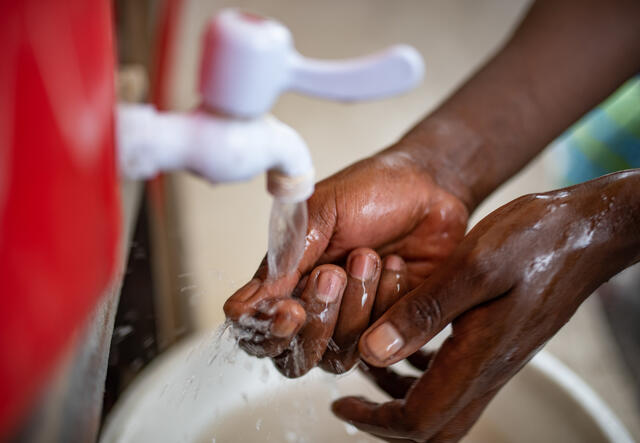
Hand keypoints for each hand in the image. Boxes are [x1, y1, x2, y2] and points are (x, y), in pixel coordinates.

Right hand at [224, 151, 468, 373]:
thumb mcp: (319, 214)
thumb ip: (283, 263)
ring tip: (370, 256)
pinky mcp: (393, 329)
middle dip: (318, 318)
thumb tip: (240, 308)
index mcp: (286, 284)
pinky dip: (388, 302)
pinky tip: (396, 266)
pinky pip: (383, 345)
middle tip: (334, 273)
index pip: (257, 335)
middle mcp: (316, 311)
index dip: (268, 333)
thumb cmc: (369, 192)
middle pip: (295, 358)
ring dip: (356, 306)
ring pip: (339, 358)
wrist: (428, 187)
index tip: (290, 308)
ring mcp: (354, 324)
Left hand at [332, 172, 639, 441]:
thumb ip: (423, 312)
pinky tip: (410, 347)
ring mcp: (497, 358)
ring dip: (403, 399)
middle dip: (386, 422)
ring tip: (371, 369)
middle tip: (352, 402)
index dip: (373, 420)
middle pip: (433, 427)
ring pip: (445, 404)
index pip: (419, 419)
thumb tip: (374, 352)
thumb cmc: (536, 241)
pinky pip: (458, 377)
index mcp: (479, 357)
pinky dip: (425, 374)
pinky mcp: (501, 342)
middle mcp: (489, 368)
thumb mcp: (473, 267)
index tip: (340, 405)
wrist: (586, 231)